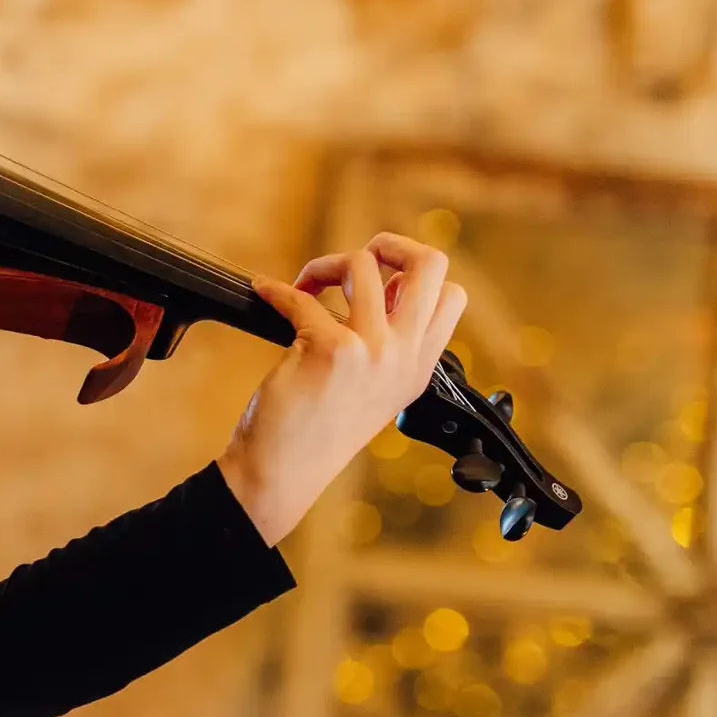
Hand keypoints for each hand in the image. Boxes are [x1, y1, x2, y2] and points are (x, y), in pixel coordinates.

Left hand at [220, 232, 466, 545]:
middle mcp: (403, 357)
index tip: (376, 288)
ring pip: (361, 264)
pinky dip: (276, 290)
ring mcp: (372, 352)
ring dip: (322, 264)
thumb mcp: (370, 387)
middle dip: (389, 244)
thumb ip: (384, 342)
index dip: (412, 274)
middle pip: (430, 264)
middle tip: (355, 261)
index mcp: (418, 366)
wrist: (282, 471)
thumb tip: (371, 279)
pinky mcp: (331, 350)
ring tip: (303, 286)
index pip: (451, 295)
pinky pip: (302, 296)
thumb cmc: (315, 429)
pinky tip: (264, 293)